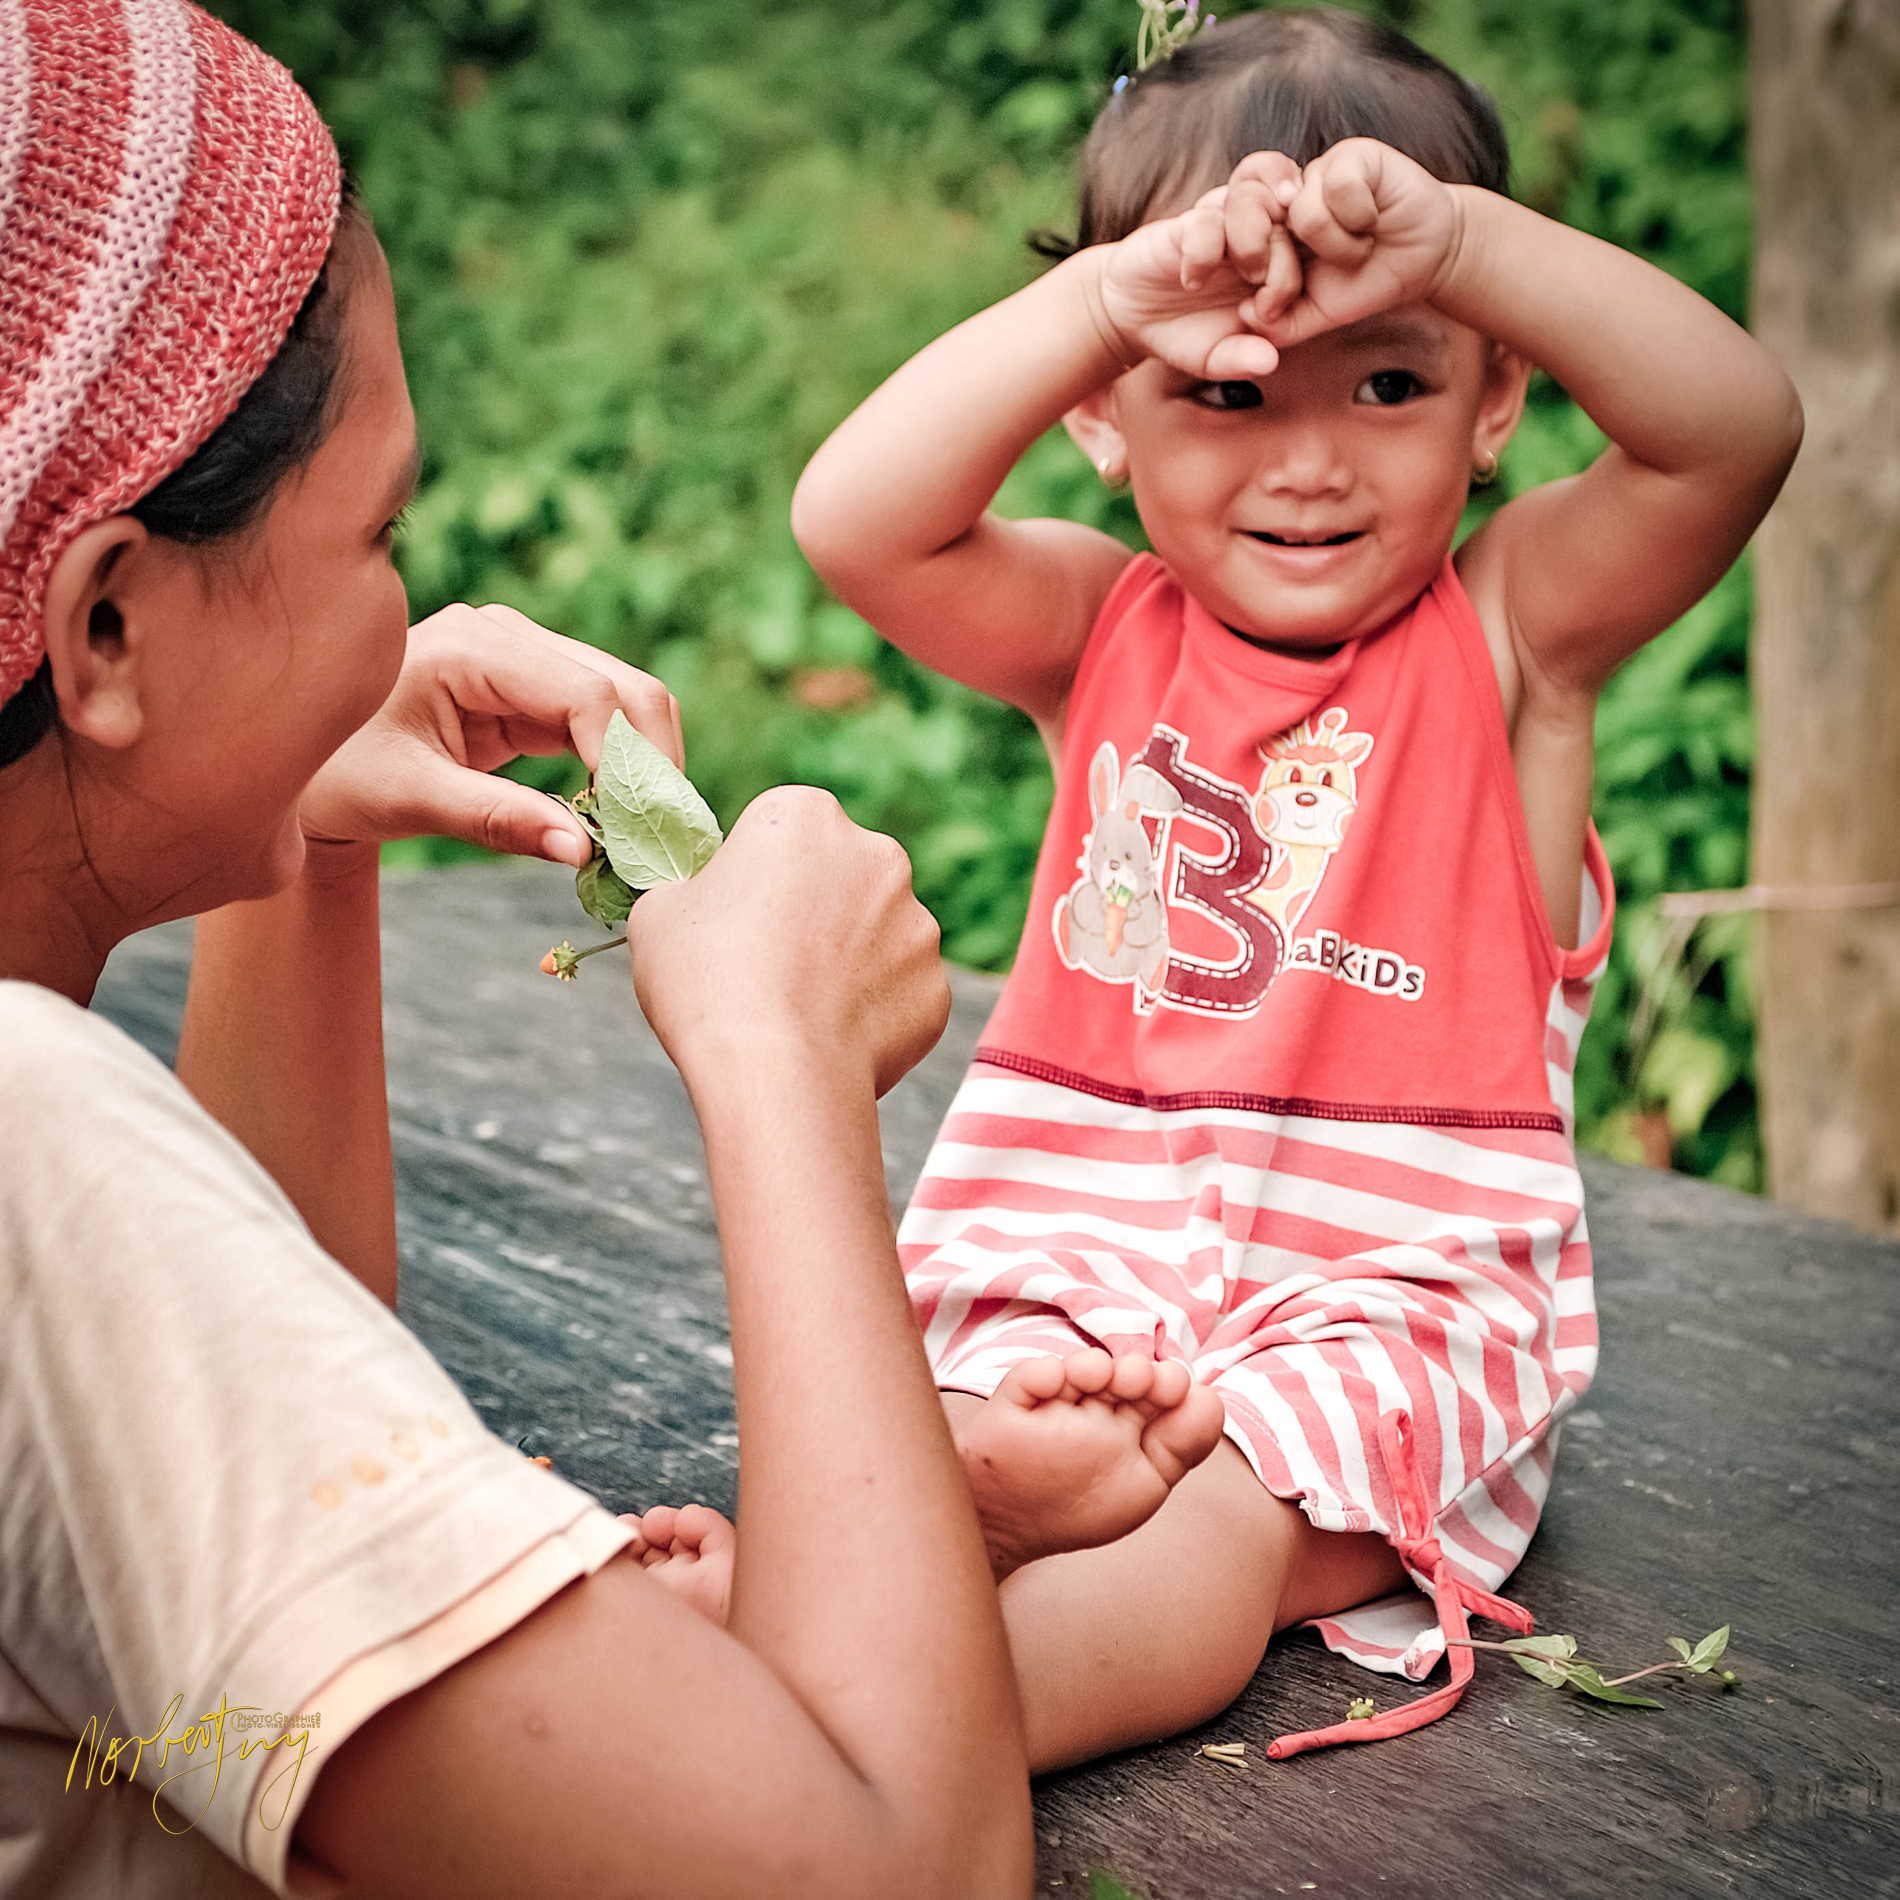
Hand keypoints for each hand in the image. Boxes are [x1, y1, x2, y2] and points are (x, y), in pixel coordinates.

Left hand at [298, 603, 683, 864]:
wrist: (306, 768)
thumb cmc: (338, 776)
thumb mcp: (410, 799)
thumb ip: (496, 820)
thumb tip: (584, 851)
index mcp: (473, 644)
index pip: (586, 694)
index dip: (625, 763)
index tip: (634, 834)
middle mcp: (509, 636)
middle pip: (625, 689)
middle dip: (652, 766)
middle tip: (660, 842)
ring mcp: (526, 659)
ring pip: (628, 705)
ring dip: (645, 770)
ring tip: (646, 837)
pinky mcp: (534, 691)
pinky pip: (604, 726)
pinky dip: (622, 772)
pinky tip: (621, 821)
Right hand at [626, 786, 949, 1099]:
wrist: (777, 1074)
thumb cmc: (707, 982)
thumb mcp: (659, 915)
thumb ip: (691, 890)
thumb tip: (708, 901)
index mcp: (806, 816)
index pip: (779, 833)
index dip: (753, 877)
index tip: (734, 919)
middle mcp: (877, 856)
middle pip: (838, 878)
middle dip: (812, 912)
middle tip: (765, 966)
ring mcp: (917, 924)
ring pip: (875, 937)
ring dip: (845, 963)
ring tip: (796, 1011)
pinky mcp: (936, 987)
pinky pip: (897, 994)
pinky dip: (870, 1014)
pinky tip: (829, 1039)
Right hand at [1089, 183, 1285, 382]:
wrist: (1131, 315)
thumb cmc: (1183, 334)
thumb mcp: (1214, 358)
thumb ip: (1241, 360)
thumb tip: (1268, 361)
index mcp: (1275, 266)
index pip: (1311, 246)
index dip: (1303, 273)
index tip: (1273, 311)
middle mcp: (1255, 236)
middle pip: (1292, 214)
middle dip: (1283, 261)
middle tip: (1261, 303)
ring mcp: (1223, 225)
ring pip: (1255, 197)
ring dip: (1252, 242)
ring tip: (1238, 279)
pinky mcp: (1188, 222)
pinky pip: (1207, 218)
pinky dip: (1202, 252)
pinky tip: (1190, 280)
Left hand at [1235, 139, 1463, 348]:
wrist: (1422, 262)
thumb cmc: (1364, 284)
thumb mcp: (1315, 315)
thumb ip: (1278, 324)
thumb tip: (1243, 315)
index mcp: (1266, 230)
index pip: (1227, 231)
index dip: (1242, 260)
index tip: (1262, 288)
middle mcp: (1283, 197)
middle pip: (1246, 209)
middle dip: (1274, 257)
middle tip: (1308, 272)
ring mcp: (1315, 173)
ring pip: (1303, 213)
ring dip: (1340, 246)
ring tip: (1359, 247)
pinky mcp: (1350, 155)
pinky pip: (1338, 186)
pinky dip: (1360, 217)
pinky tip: (1373, 219)